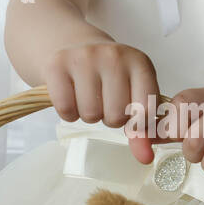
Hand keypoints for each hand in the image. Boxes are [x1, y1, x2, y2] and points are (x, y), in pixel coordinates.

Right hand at [43, 42, 164, 165]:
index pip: (146, 111)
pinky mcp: (57, 64)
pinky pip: (65, 110)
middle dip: (110, 118)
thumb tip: (145, 158)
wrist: (74, 45)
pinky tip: (71, 98)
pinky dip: (68, 113)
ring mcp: (84, 57)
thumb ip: (142, 129)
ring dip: (88, 116)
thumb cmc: (109, 78)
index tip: (130, 117)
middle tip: (104, 103)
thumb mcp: (132, 95)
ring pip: (90, 115)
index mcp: (140, 63)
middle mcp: (114, 56)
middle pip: (116, 116)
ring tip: (88, 98)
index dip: (137, 124)